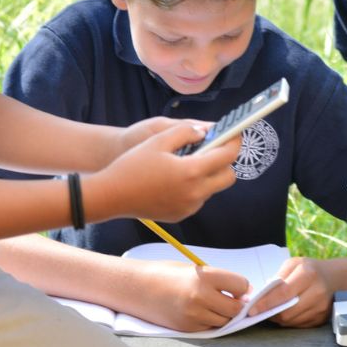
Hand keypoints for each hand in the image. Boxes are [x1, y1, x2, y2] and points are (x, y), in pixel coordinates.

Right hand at [86, 121, 238, 222]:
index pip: (227, 156)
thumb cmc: (132, 165)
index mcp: (191, 172)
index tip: (235, 134)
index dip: (234, 142)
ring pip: (213, 188)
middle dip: (225, 162)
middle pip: (228, 177)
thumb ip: (186, 131)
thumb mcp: (159, 139)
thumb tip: (205, 131)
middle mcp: (195, 193)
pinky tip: (176, 178)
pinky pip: (198, 199)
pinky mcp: (181, 215)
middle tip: (213, 149)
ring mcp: (189, 207)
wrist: (111, 196)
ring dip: (209, 174)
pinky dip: (195, 187)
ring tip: (189, 161)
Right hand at [128, 260, 252, 332]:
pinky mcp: (188, 328)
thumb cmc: (169, 274)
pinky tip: (202, 311)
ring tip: (214, 304)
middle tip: (233, 298)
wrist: (139, 288)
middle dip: (238, 304)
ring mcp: (194, 315)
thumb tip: (243, 293)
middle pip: (236, 308)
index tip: (240, 288)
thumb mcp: (196, 270)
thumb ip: (219, 280)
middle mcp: (201, 297)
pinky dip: (211, 321)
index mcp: (205, 277)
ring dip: (225, 314)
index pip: (240, 285)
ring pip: (224, 321)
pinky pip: (210, 328)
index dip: (243, 287)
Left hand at [255, 256, 332, 327]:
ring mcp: (321, 308)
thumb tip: (261, 296)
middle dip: (270, 313)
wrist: (334, 278)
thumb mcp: (293, 264)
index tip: (252, 310)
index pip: (283, 293)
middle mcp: (317, 292)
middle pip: (287, 312)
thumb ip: (278, 278)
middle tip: (260, 311)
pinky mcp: (322, 319)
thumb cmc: (309, 269)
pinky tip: (288, 312)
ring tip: (274, 310)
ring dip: (279, 318)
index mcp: (308, 274)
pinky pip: (299, 325)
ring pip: (292, 321)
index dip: (266, 303)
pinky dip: (290, 320)